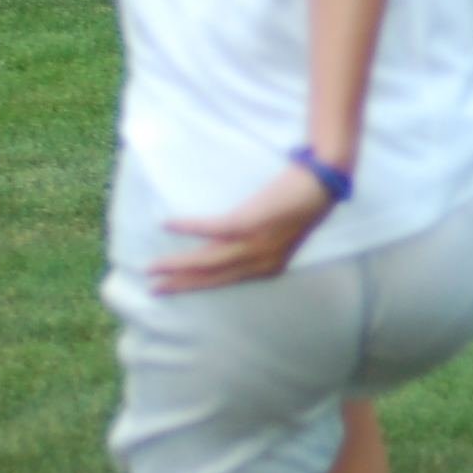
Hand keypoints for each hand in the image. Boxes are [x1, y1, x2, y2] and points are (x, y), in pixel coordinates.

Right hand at [147, 164, 335, 293]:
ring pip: (206, 262)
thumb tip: (210, 245)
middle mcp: (259, 263)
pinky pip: (210, 229)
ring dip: (175, 265)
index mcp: (266, 268)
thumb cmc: (297, 204)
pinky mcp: (249, 223)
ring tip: (151, 266)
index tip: (170, 288)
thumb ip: (243, 242)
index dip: (194, 286)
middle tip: (152, 289)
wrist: (320, 183)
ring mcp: (253, 245)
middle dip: (179, 284)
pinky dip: (187, 227)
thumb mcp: (270, 233)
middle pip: (211, 278)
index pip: (223, 282)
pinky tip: (167, 223)